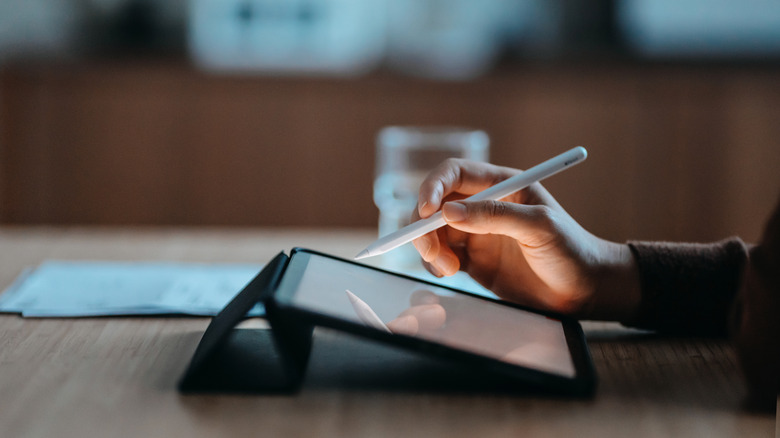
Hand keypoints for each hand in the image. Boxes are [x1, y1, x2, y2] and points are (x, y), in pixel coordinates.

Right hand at [411, 158, 640, 320]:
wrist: (585, 291)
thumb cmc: (572, 250)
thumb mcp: (539, 227)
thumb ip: (495, 217)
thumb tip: (448, 212)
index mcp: (502, 184)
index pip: (455, 174)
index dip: (433, 187)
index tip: (425, 211)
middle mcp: (484, 205)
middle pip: (436, 204)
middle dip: (424, 225)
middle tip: (431, 251)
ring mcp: (476, 233)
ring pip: (433, 232)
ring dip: (429, 248)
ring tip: (447, 270)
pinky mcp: (473, 260)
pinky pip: (441, 256)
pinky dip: (434, 263)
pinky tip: (448, 273)